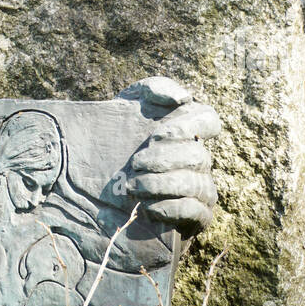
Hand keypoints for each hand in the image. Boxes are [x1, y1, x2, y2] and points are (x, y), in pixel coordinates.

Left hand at [117, 76, 220, 235]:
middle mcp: (198, 158)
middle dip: (164, 160)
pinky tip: (148, 207)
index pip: (208, 120)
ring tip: (133, 186)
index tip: (155, 136)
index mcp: (188, 131)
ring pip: (196, 184)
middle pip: (197, 155)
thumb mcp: (128, 105)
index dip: (186, 126)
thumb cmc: (119, 137)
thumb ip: (152, 90)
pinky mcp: (196, 216)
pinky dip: (172, 208)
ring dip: (163, 185)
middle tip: (135, 164)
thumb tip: (182, 97)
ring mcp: (201, 188)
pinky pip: (197, 211)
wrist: (96, 182)